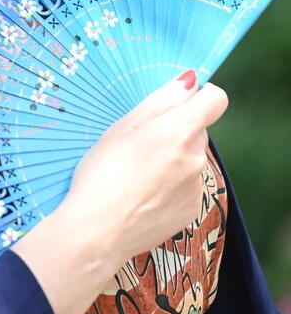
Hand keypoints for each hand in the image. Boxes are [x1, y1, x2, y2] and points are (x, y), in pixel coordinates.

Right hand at [62, 71, 228, 265]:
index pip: (215, 100)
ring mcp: (196, 187)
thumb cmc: (102, 174)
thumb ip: (162, 99)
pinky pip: (187, 186)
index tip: (180, 101)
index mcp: (179, 131)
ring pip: (190, 159)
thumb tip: (191, 81)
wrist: (98, 232)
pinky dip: (171, 186)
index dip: (200, 95)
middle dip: (175, 130)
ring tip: (136, 174)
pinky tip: (143, 194)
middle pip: (196, 131)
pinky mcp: (191, 211)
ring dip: (172, 159)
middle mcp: (195, 158)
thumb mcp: (123, 127)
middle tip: (138, 143)